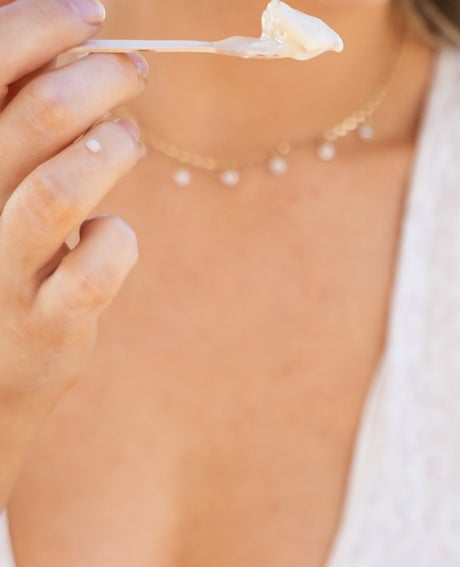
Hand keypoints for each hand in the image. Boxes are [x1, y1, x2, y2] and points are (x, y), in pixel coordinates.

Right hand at [0, 0, 146, 507]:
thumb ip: (9, 111)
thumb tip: (51, 28)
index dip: (39, 27)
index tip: (89, 13)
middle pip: (33, 116)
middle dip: (96, 78)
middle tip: (132, 68)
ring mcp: (3, 271)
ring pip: (58, 190)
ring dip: (108, 150)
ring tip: (127, 137)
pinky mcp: (47, 327)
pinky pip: (96, 270)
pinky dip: (118, 240)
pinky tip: (114, 234)